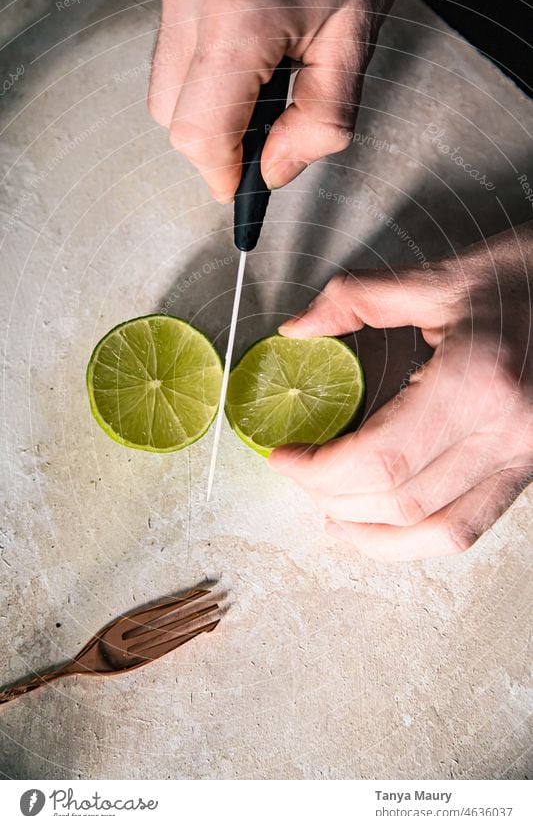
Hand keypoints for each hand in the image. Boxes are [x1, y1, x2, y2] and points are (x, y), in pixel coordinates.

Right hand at [148, 0, 397, 200]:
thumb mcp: (356, 41)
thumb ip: (322, 121)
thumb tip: (274, 171)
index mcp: (239, 18)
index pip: (200, 133)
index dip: (222, 174)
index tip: (243, 188)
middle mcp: (193, 0)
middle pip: (171, 118)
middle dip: (213, 145)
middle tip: (262, 137)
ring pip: (164, 91)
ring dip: (207, 113)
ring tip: (261, 91)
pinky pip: (173, 57)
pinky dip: (203, 81)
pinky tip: (245, 65)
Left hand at [268, 223, 532, 560]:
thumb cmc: (527, 279)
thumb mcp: (441, 277)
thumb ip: (358, 299)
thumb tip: (299, 329)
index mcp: (477, 382)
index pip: (381, 458)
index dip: (320, 469)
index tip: (284, 456)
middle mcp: (504, 433)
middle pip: (400, 500)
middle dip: (332, 496)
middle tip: (298, 473)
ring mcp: (521, 460)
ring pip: (436, 532)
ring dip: (371, 532)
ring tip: (328, 511)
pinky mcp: (525, 470)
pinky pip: (468, 527)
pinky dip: (415, 538)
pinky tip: (382, 525)